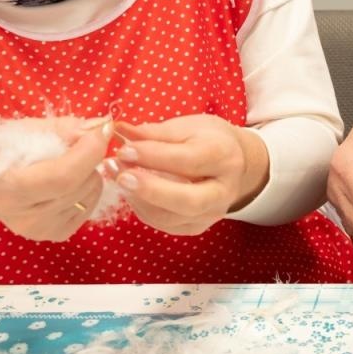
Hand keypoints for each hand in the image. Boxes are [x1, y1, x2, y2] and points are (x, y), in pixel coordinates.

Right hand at [0, 120, 109, 242]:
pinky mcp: (56, 234)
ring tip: (63, 164)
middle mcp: (25, 217)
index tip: (102, 130)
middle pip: (81, 184)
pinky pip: (90, 206)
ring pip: (90, 193)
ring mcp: (42, 229)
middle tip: (73, 145)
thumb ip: (63, 129)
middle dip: (88, 157)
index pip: (63, 177)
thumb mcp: (23, 130)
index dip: (89, 152)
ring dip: (88, 172)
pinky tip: (66, 182)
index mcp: (8, 188)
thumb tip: (98, 127)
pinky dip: (87, 188)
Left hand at [111, 115, 266, 235]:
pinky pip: (165, 224)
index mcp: (224, 157)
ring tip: (119, 180)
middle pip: (189, 200)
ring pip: (172, 218)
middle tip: (121, 176)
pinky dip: (143, 209)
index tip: (124, 150)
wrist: (233, 162)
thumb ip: (155, 132)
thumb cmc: (209, 140)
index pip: (188, 160)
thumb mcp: (188, 127)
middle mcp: (223, 190)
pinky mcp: (198, 226)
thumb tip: (120, 131)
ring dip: (140, 200)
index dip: (153, 156)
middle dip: (150, 190)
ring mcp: (212, 213)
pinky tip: (130, 192)